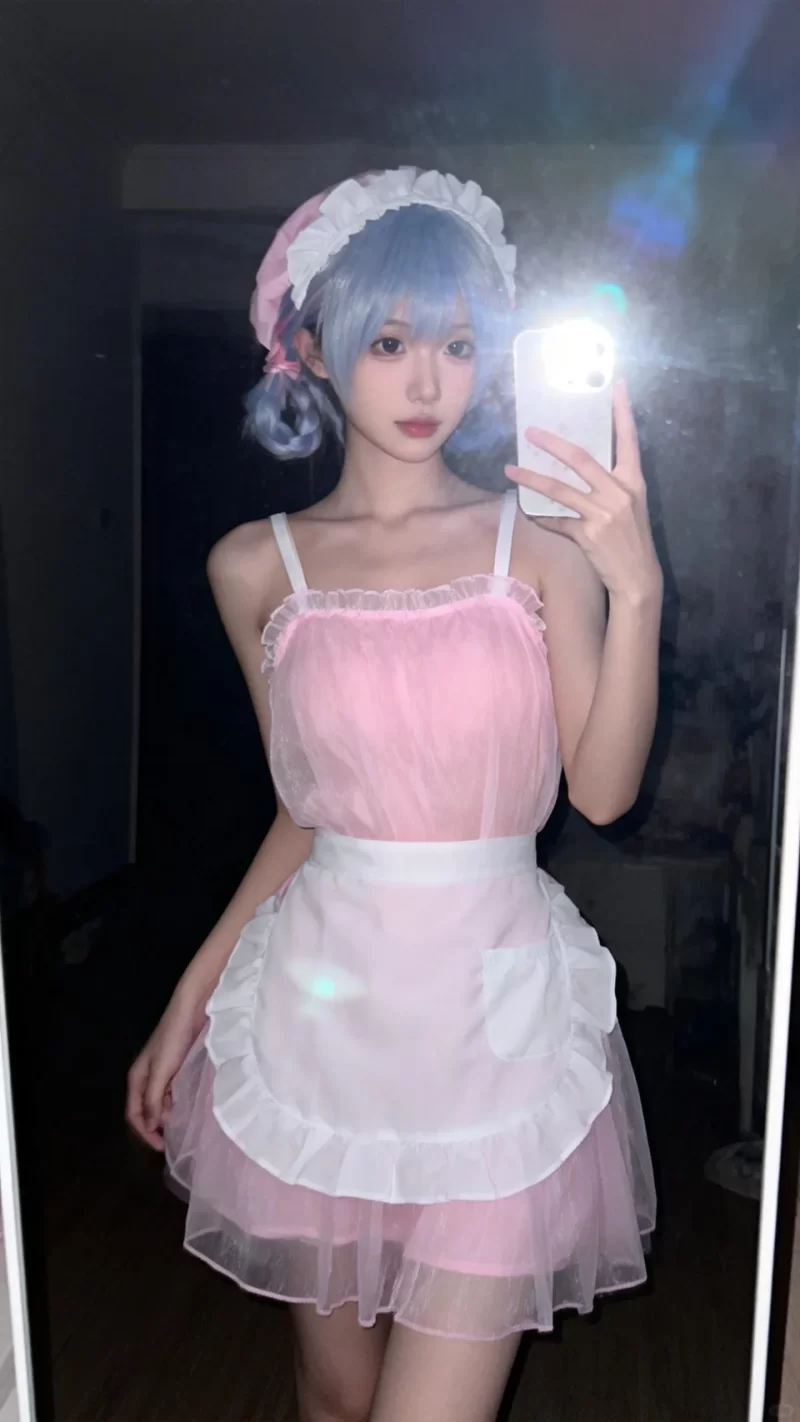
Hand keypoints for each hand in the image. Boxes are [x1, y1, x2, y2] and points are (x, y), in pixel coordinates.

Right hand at [125, 984, 207, 1150]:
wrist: (191, 1010)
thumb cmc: (173, 1039)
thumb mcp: (162, 1071)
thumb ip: (154, 1099)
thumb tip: (150, 1127)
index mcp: (137, 1079)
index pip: (134, 1114)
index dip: (145, 1133)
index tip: (162, 1147)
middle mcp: (146, 1078)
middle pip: (146, 1110)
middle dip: (156, 1127)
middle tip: (174, 1141)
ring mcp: (161, 1073)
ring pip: (160, 1103)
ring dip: (168, 1117)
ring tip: (183, 1128)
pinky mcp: (175, 1068)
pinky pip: (171, 1093)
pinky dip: (177, 1104)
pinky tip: (188, 1109)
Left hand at [505, 382, 662, 603]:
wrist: (637, 577)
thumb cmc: (632, 539)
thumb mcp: (630, 506)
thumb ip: (610, 485)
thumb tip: (579, 465)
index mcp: (633, 481)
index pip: (629, 439)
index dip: (622, 412)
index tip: (616, 386)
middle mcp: (619, 492)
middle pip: (581, 458)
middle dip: (552, 443)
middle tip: (530, 431)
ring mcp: (602, 513)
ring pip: (560, 489)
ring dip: (532, 478)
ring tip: (510, 470)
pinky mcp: (587, 533)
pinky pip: (556, 520)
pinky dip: (541, 516)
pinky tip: (527, 511)